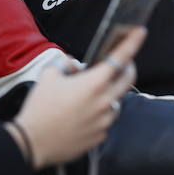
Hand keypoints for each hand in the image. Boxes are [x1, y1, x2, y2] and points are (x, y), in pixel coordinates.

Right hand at [11, 28, 141, 168]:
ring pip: (115, 102)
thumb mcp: (48, 76)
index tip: (140, 32)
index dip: (132, 42)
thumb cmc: (40, 108)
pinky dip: (98, 114)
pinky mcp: (99, 136)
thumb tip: (71, 64)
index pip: (120, 57)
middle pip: (127, 79)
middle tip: (122, 63)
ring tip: (90, 94)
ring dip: (109, 94)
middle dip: (128, 67)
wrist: (32, 143)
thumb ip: (63, 64)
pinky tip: (82, 115)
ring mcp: (104, 121)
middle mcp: (104, 102)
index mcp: (94, 83)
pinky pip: (105, 121)